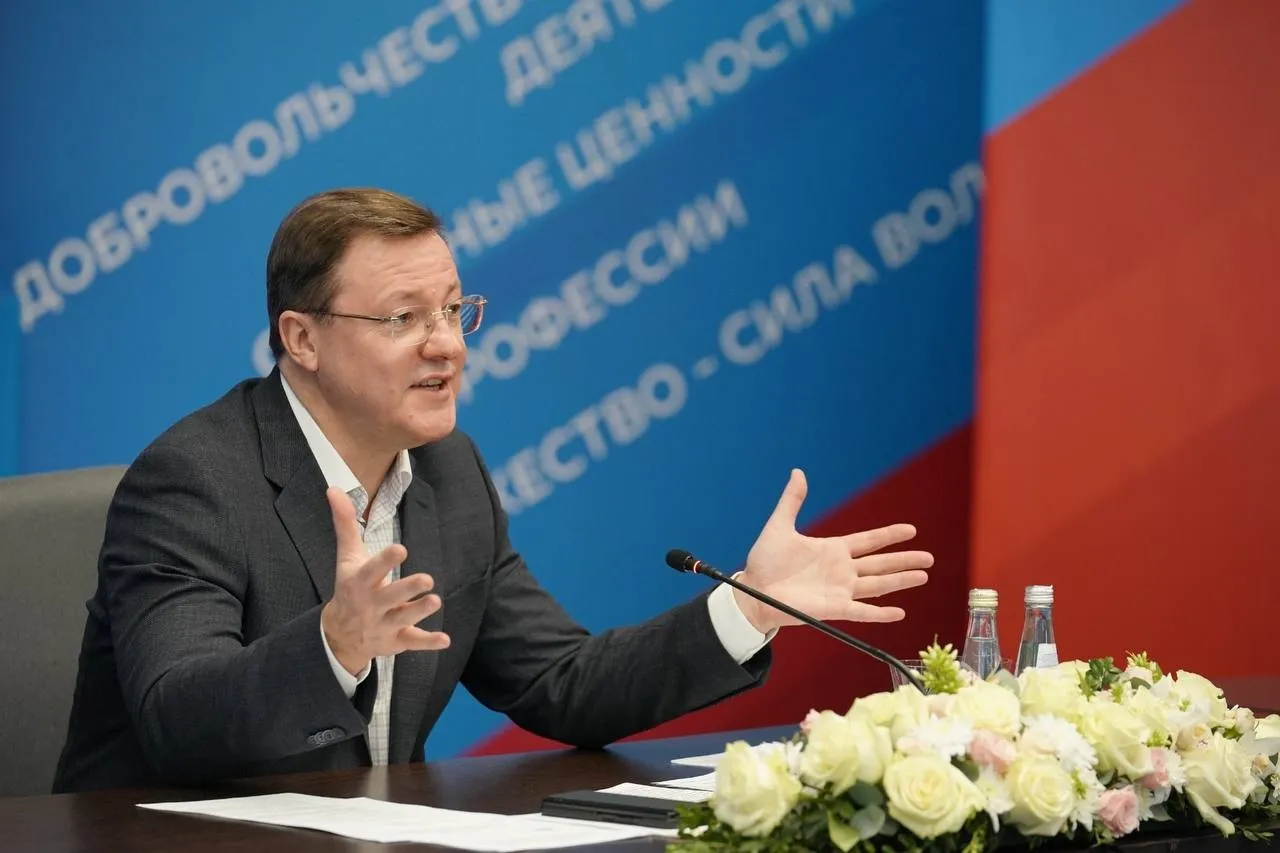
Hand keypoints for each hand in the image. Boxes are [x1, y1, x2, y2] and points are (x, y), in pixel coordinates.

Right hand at [320, 487, 450, 675]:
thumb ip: (345, 523)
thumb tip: (333, 487)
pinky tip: (445, 639)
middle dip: (407, 590)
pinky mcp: (395, 640)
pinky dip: (428, 643)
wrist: (339, 635)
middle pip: (389, 597)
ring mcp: (383, 624)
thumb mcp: (347, 556)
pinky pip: (412, 642)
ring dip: (419, 611)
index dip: (385, 561)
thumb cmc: (350, 586)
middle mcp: (371, 605)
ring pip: (402, 619)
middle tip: (427, 579)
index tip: (401, 549)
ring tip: (436, 600)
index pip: (372, 571)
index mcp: (360, 582)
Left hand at [735, 469, 931, 633]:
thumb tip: (798, 472)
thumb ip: (792, 501)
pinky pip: (862, 611)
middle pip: (881, 564)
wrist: (753, 592)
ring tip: (923, 576)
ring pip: (878, 585)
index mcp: (833, 550)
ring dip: (900, 581)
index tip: (910, 530)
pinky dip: (880, 612)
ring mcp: (840, 590)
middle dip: (904, 560)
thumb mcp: (779, 526)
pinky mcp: (833, 609)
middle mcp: (842, 570)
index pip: (869, 541)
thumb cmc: (765, 561)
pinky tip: (899, 611)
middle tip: (929, 558)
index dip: (889, 535)